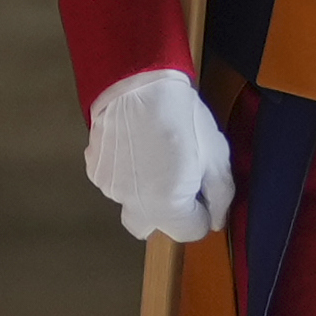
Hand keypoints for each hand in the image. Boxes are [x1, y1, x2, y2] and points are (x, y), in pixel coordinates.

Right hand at [85, 68, 233, 245]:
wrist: (136, 84)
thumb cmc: (182, 118)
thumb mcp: (216, 155)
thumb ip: (221, 196)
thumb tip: (214, 222)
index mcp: (168, 207)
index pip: (190, 232)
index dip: (201, 211)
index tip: (201, 186)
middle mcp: (134, 205)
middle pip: (153, 227)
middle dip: (167, 213)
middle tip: (177, 181)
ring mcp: (110, 189)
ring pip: (132, 204)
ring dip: (145, 191)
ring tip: (153, 154)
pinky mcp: (94, 170)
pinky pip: (114, 183)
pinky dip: (125, 173)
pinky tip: (133, 146)